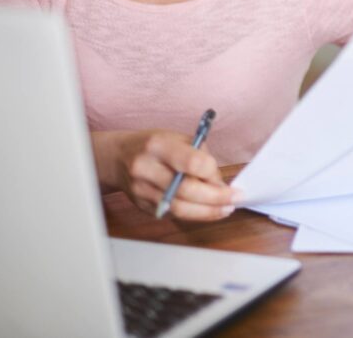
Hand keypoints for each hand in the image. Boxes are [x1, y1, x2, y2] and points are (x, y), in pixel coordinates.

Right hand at [93, 129, 238, 220]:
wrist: (118, 157)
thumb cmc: (155, 146)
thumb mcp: (178, 138)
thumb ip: (201, 157)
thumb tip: (219, 183)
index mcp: (158, 145)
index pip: (191, 162)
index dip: (212, 174)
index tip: (227, 180)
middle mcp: (146, 168)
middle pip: (185, 190)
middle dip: (215, 198)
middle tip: (234, 199)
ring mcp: (142, 190)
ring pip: (179, 208)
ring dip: (207, 211)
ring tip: (226, 209)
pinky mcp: (142, 206)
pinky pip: (173, 214)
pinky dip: (194, 214)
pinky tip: (208, 211)